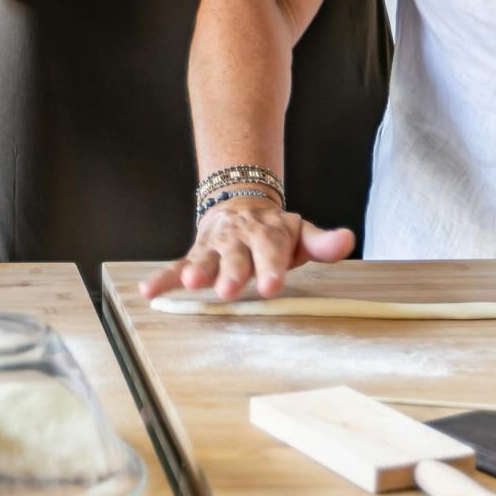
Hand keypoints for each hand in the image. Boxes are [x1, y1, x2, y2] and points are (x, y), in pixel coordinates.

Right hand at [139, 195, 355, 299]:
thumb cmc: (274, 231)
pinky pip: (176, 267)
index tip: (271, 286)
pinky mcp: (194, 255)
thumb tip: (347, 240)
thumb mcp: (300, 233)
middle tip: (228, 290)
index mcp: (268, 233)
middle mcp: (238, 239)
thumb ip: (322, 242)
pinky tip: (148, 290)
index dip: (271, 267)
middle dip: (231, 273)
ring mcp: (214, 246)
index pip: (271, 250)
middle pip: (236, 257)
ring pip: (204, 260)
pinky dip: (162, 278)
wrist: (239, 205)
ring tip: (189, 284)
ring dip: (197, 272)